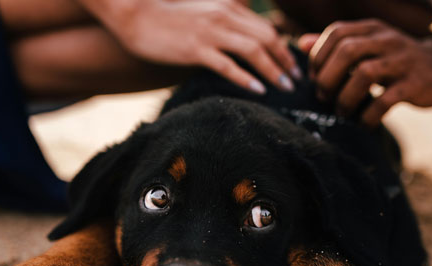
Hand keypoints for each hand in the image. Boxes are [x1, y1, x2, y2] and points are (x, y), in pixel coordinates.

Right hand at [80, 0, 300, 93]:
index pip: (265, 28)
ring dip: (273, 70)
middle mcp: (223, 16)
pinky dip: (246, 78)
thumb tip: (241, 46)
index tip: (293, 66)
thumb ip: (224, 25)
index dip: (283, 48)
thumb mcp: (202, 14)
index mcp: (227, 7)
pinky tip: (259, 90)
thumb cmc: (166, 19)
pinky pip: (227, 65)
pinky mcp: (195, 49)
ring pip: (253, 51)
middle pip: (266, 37)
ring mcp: (210, 32)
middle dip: (285, 60)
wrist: (135, 15)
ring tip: (285, 87)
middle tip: (296, 80)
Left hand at [299, 19, 431, 125]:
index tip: (315, 78)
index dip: (319, 56)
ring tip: (341, 112)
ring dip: (346, 97)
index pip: (337, 33)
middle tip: (324, 98)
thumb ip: (337, 45)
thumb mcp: (369, 46)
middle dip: (328, 78)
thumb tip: (301, 44)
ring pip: (365, 73)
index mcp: (372, 29)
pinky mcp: (416, 83)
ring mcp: (402, 61)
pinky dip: (369, 115)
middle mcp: (386, 40)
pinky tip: (364, 124)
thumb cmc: (398, 60)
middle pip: (347, 51)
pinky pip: (386, 99)